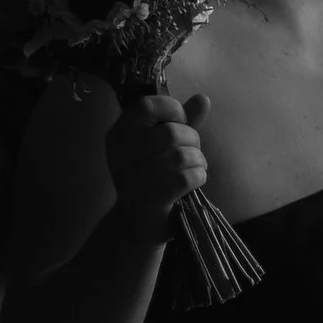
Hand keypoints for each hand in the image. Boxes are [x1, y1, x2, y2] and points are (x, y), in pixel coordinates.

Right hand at [106, 90, 207, 243]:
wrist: (135, 224)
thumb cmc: (150, 178)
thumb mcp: (161, 145)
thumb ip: (180, 121)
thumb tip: (203, 99)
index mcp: (119, 133)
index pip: (147, 105)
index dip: (172, 110)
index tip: (179, 122)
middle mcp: (121, 153)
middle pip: (171, 132)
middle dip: (192, 140)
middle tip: (191, 152)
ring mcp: (133, 176)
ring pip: (181, 155)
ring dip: (198, 160)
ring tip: (195, 167)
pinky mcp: (150, 198)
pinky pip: (186, 177)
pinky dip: (198, 177)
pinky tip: (195, 181)